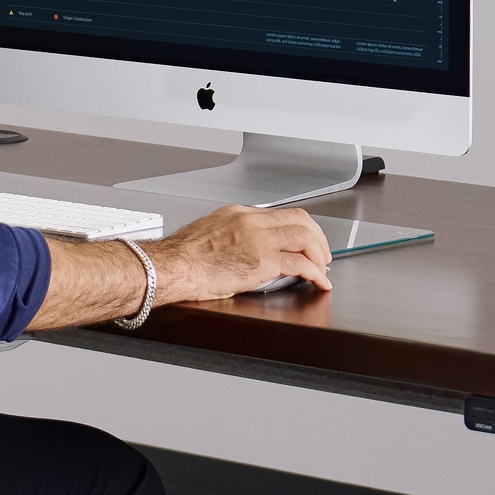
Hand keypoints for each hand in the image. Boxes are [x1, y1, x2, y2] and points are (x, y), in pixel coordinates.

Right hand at [153, 204, 333, 302]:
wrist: (171, 266)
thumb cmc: (181, 258)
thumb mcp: (208, 235)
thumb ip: (230, 237)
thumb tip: (240, 251)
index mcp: (237, 214)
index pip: (280, 214)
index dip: (300, 227)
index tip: (305, 239)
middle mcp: (251, 222)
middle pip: (300, 220)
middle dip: (317, 237)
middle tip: (322, 253)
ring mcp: (258, 240)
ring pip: (305, 237)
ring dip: (319, 253)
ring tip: (322, 267)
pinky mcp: (262, 261)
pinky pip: (300, 264)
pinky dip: (315, 273)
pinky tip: (319, 281)